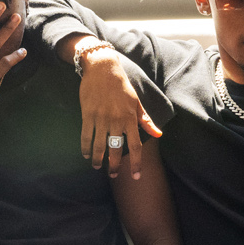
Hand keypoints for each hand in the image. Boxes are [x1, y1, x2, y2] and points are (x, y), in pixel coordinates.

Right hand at [79, 48, 160, 178]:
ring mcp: (101, 119)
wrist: (102, 69)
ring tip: (97, 166)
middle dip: (114, 165)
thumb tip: (158, 134)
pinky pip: (86, 136)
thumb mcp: (136, 102)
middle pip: (116, 149)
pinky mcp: (88, 115)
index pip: (136, 146)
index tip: (136, 176)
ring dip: (98, 159)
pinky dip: (85, 148)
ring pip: (99, 145)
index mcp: (130, 119)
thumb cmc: (121, 86)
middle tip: (113, 175)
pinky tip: (85, 155)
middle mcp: (116, 121)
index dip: (136, 163)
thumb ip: (145, 120)